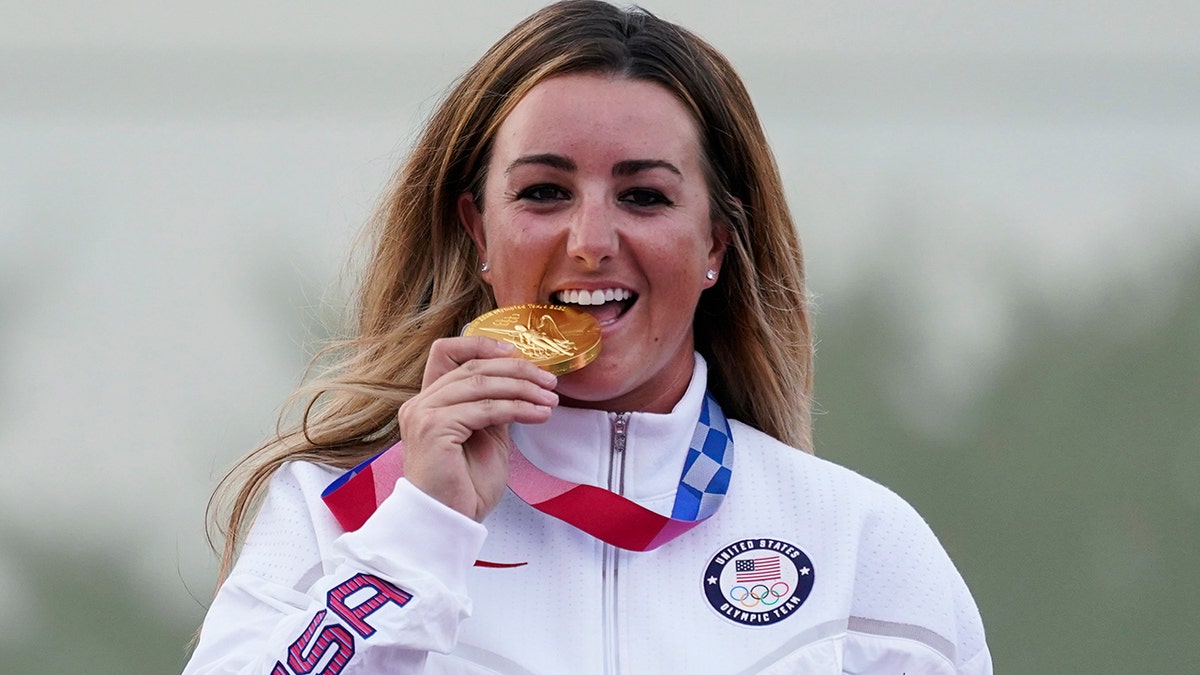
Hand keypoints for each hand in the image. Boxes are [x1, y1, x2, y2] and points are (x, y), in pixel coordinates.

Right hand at [396, 336, 557, 520]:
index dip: (482, 344)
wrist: (448, 522)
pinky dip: (518, 408)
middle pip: (473, 366)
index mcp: (428, 401)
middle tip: (549, 380)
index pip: (447, 352)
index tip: (517, 352)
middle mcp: (420, 403)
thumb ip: (493, 406)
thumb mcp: (486, 436)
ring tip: (550, 399)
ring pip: (482, 383)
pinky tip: (539, 415)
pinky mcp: (435, 429)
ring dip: (523, 388)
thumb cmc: (465, 486)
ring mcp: (424, 414)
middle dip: (517, 370)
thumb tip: (521, 382)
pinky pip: (486, 408)